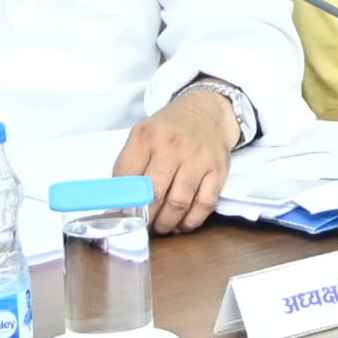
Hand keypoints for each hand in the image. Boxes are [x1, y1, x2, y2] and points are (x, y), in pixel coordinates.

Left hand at [116, 87, 240, 233]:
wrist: (206, 111)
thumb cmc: (169, 130)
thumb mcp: (142, 136)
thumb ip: (129, 166)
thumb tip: (119, 204)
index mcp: (146, 137)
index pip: (127, 177)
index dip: (123, 202)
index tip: (122, 217)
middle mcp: (172, 146)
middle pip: (154, 193)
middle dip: (145, 217)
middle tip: (142, 225)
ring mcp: (197, 159)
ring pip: (179, 203)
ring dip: (167, 223)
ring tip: (160, 226)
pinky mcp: (218, 170)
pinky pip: (205, 204)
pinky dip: (191, 221)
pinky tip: (182, 223)